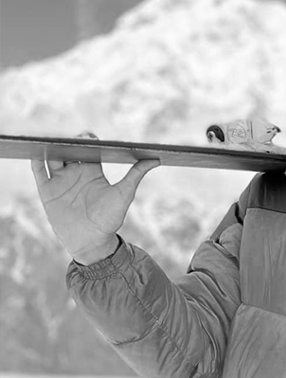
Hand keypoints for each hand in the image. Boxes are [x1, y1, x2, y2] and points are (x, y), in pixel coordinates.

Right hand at [30, 134, 158, 263]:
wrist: (91, 241)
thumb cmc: (110, 219)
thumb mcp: (124, 194)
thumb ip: (136, 175)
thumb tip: (156, 159)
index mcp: (94, 171)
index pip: (90, 149)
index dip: (89, 140)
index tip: (91, 136)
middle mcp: (76, 173)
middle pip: (70, 149)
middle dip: (71, 141)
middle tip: (75, 138)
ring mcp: (60, 181)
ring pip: (53, 157)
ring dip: (52, 147)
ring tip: (53, 140)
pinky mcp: (47, 191)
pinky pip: (39, 171)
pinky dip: (36, 160)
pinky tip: (36, 151)